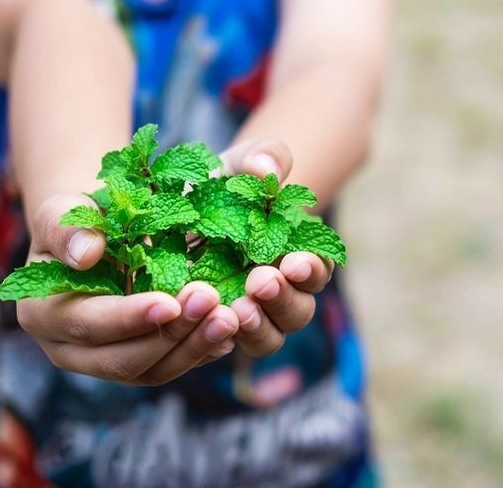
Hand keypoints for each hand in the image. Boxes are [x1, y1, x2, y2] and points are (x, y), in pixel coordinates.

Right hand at [16, 194, 238, 384]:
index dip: (130, 317)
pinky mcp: (140, 363)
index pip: (88, 325)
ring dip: (195, 346)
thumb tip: (86, 252)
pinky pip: (173, 365)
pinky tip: (231, 330)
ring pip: (153, 370)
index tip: (170, 302)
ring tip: (230, 317)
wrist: (97, 234)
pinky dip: (203, 350)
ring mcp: (106, 362)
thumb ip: (66, 227)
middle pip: (124, 359)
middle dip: (171, 335)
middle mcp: (70, 351)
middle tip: (212, 302)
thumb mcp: (62, 210)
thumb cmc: (77, 218)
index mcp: (43, 316)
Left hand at [217, 139, 335, 357]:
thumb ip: (262, 157)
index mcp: (299, 255)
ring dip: (257, 327)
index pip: (318, 271)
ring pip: (267, 338)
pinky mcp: (213, 328)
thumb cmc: (227, 183)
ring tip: (236, 309)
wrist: (184, 206)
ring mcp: (248, 315)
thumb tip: (265, 169)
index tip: (295, 262)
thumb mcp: (241, 162)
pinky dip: (217, 341)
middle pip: (298, 312)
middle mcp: (280, 292)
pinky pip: (222, 346)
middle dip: (284, 299)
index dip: (312, 270)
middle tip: (261, 282)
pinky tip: (205, 326)